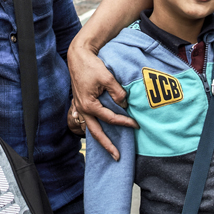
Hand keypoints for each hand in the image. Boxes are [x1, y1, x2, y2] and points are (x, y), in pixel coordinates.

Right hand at [68, 37, 136, 159]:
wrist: (78, 56)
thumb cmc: (91, 65)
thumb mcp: (107, 77)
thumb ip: (117, 92)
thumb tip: (124, 104)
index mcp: (89, 105)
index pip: (110, 118)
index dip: (124, 122)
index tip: (136, 125)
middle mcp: (83, 109)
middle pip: (96, 133)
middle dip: (107, 145)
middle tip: (117, 156)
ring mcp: (80, 107)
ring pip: (91, 128)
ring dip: (100, 138)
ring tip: (109, 148)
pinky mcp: (81, 103)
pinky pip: (89, 120)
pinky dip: (96, 128)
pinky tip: (102, 132)